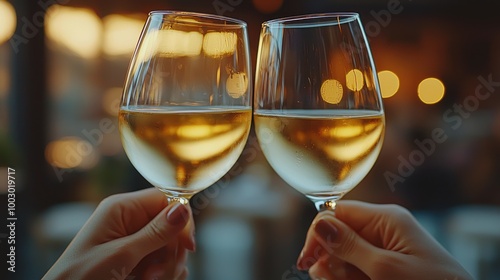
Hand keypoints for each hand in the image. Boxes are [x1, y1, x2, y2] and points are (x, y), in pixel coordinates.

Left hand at [43, 188, 194, 279]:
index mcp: (121, 208)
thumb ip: (155, 232)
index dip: (181, 221)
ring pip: (170, 245)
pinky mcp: (136, 257)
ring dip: (167, 266)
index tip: (188, 246)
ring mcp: (133, 239)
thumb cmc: (81, 278)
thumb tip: (184, 208)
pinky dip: (164, 273)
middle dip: (170, 251)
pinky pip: (164, 260)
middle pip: (172, 225)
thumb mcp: (122, 255)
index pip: (166, 199)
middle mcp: (128, 219)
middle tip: (154, 275)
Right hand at [297, 200, 472, 279]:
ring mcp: (384, 248)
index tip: (307, 262)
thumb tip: (319, 223)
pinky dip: (349, 277)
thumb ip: (349, 246)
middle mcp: (383, 229)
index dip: (318, 234)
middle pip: (338, 235)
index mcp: (386, 218)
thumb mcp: (385, 268)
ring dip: (338, 272)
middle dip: (328, 257)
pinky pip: (357, 267)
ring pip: (344, 255)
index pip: (337, 213)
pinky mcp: (386, 265)